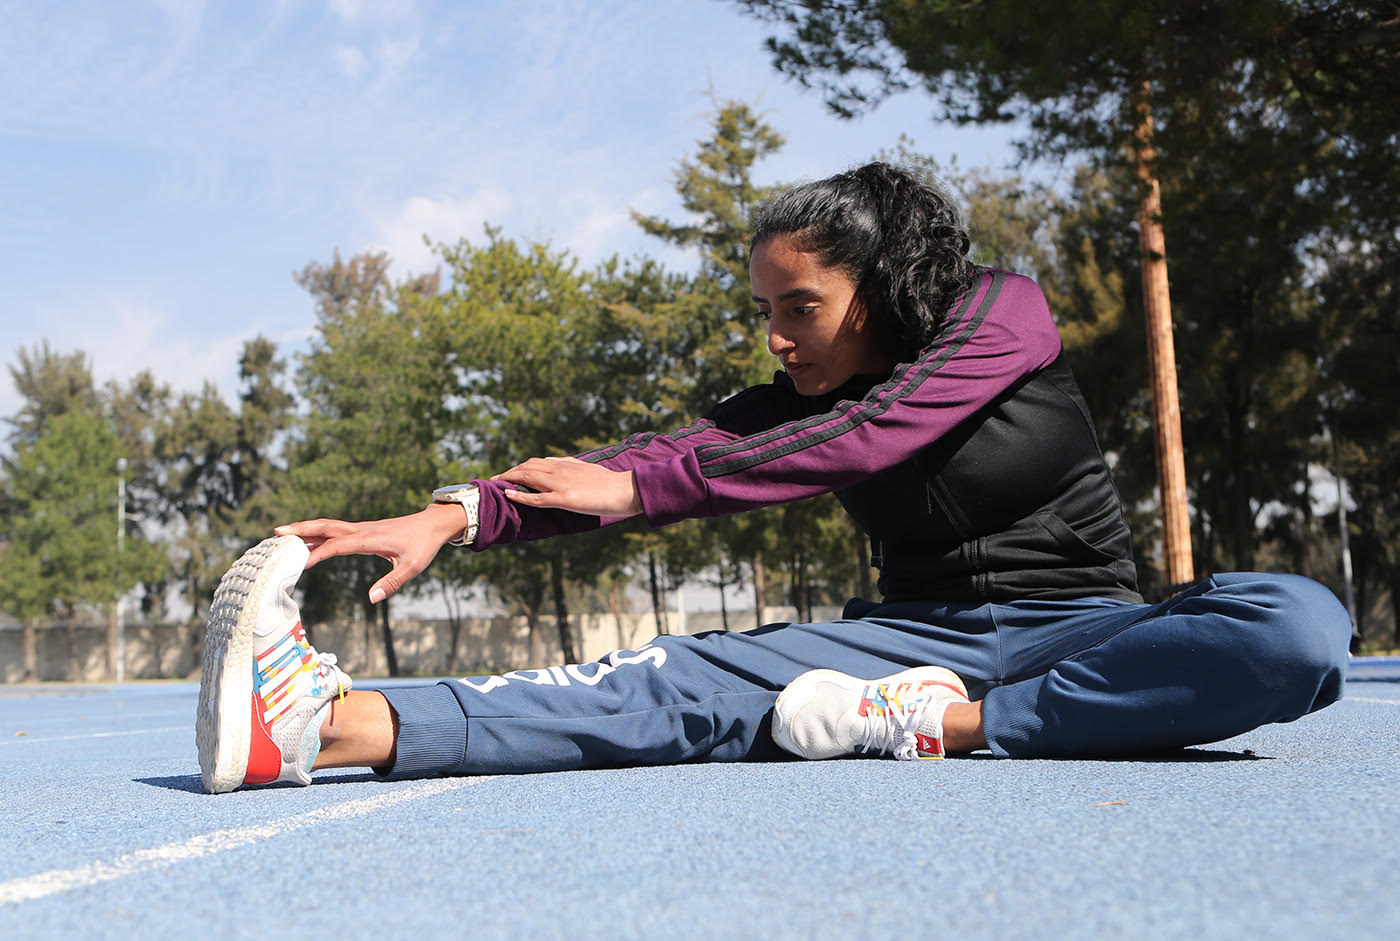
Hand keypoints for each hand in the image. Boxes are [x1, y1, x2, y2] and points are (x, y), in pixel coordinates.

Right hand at [274, 502, 467, 603]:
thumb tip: (371, 599)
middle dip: (302, 529)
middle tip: (276, 533)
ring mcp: (361, 528)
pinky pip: (335, 530)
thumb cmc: (423, 546)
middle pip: (326, 527)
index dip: (318, 553)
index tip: (299, 563)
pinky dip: (318, 532)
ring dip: (306, 529)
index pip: (338, 545)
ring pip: (328, 526)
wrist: (432, 525)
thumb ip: (392, 583)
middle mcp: (362, 530)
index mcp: (371, 539)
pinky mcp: (363, 530)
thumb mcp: (412, 568)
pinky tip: (307, 538)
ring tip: (281, 534)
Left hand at [492, 456, 641, 517]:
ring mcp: (561, 485)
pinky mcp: (564, 499)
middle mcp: (560, 471)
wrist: (623, 490)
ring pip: (528, 478)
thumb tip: (555, 463)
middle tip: (495, 478)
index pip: (536, 462)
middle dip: (509, 472)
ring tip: (497, 484)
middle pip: (527, 467)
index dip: (520, 467)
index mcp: (566, 465)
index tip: (509, 472)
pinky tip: (508, 495)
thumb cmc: (608, 483)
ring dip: (510, 479)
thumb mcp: (586, 468)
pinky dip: (520, 496)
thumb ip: (570, 465)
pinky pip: (537, 497)